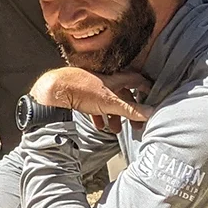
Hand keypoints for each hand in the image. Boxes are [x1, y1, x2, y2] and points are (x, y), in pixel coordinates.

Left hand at [29, 67, 153, 133]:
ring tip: (115, 129)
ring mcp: (92, 87)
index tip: (152, 98)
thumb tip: (151, 112)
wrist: (54, 90)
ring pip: (108, 102)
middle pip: (123, 95)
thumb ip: (131, 109)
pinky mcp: (81, 94)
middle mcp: (105, 80)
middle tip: (135, 124)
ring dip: (114, 116)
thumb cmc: (81, 90)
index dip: (146, 88)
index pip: (136, 80)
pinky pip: (94, 106)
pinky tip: (99, 126)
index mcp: (114, 78)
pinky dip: (99, 116)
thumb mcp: (110, 103)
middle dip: (130, 110)